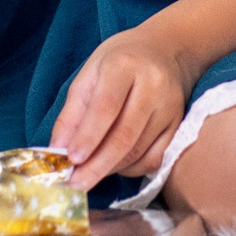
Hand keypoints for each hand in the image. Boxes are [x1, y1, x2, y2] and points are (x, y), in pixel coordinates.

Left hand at [50, 26, 201, 190]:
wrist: (167, 50)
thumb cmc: (121, 60)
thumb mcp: (89, 74)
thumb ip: (72, 113)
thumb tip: (57, 150)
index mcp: (124, 66)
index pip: (106, 107)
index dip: (88, 136)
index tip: (71, 161)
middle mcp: (153, 86)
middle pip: (124, 136)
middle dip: (96, 166)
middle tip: (75, 185)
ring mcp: (170, 108)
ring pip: (138, 152)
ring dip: (109, 169)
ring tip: (88, 175)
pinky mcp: (179, 125)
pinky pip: (154, 159)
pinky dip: (130, 169)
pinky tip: (114, 165)